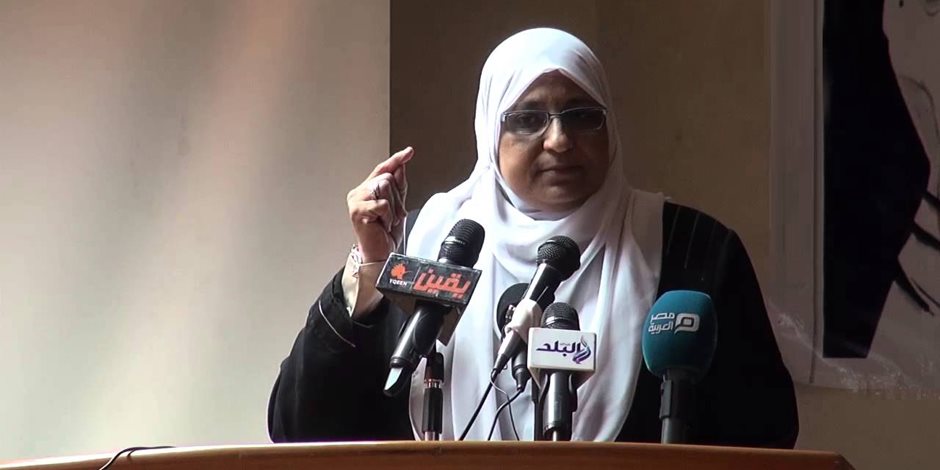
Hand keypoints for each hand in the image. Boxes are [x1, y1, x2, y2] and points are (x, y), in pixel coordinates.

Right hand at [347, 147, 412, 262]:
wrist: (381, 254)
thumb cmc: (385, 234)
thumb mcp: (397, 206)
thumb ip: (398, 186)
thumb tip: (400, 167)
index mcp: (366, 190)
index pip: (383, 170)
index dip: (396, 160)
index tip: (408, 152)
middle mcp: (359, 193)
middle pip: (386, 178)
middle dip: (397, 198)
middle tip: (393, 216)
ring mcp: (356, 201)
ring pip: (385, 187)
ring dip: (393, 207)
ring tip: (387, 220)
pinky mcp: (358, 210)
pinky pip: (383, 203)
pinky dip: (388, 215)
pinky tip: (382, 224)